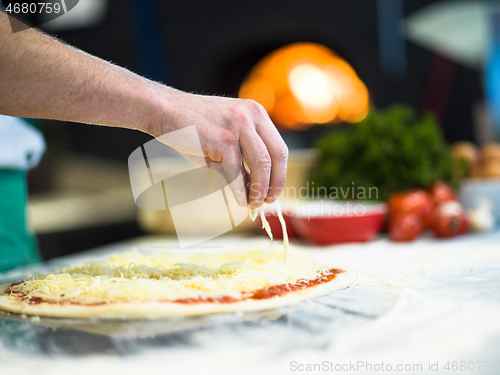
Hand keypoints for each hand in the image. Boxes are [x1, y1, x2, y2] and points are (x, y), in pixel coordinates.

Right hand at [149, 89, 287, 207]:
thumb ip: (243, 159)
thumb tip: (255, 188)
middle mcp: (252, 116)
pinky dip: (240, 190)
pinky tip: (240, 201)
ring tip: (254, 203)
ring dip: (260, 189)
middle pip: (277, 156)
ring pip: (262, 165)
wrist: (164, 111)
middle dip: (275, 183)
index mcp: (256, 113)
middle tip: (268, 201)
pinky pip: (237, 171)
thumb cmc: (193, 128)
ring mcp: (239, 125)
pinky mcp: (223, 139)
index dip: (280, 173)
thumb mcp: (225, 139)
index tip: (273, 191)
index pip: (279, 148)